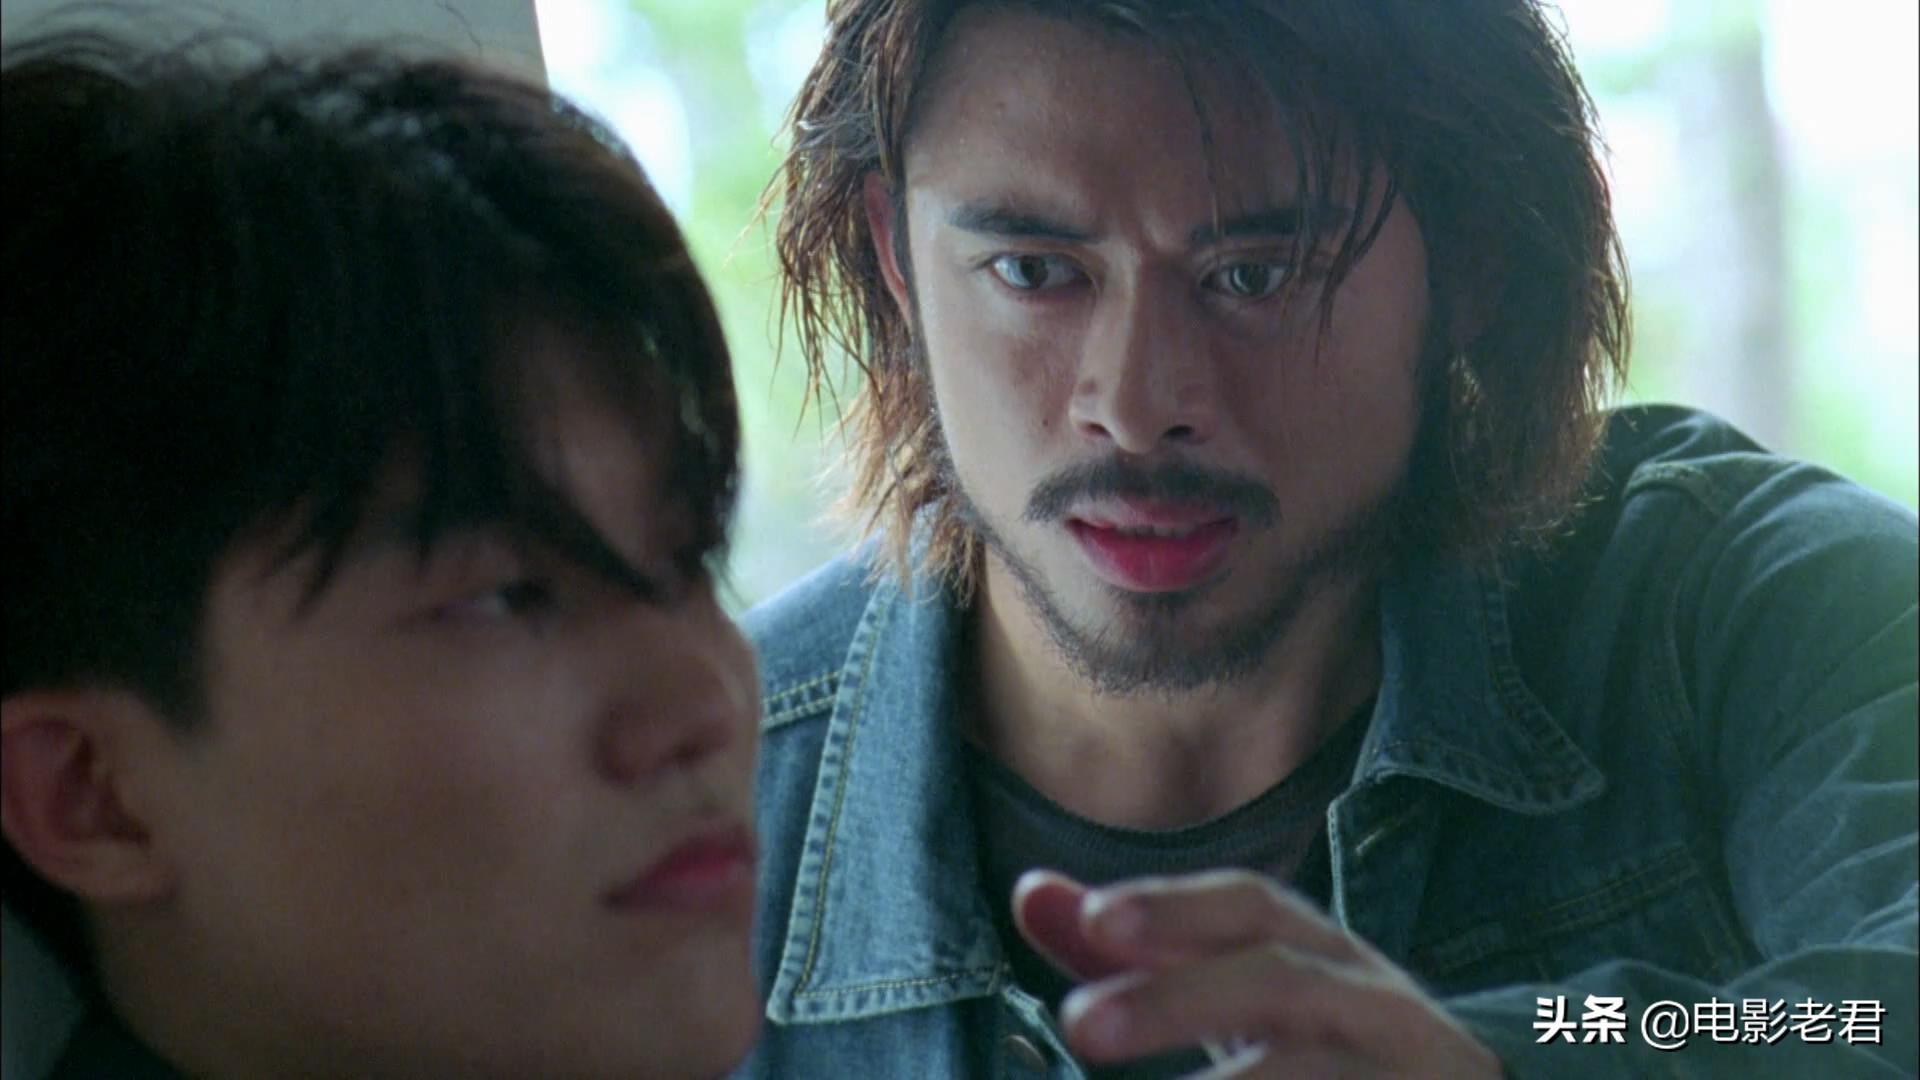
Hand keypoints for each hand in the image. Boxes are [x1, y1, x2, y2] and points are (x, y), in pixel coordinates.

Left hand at [1012, 868, 1502, 1077]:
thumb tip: (1031, 891)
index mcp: (1320, 951)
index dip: (1172, 906)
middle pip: (1277, 981)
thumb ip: (1142, 949)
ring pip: (1316, 1069)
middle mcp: (1370, 1001)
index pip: (1251, 907)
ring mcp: (1403, 1069)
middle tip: (1078, 1026)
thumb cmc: (1320, 1042)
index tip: (1093, 923)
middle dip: (1176, 998)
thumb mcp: (1239, 984)